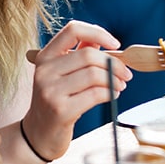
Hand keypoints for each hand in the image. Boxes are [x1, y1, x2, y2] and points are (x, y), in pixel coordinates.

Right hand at [22, 20, 131, 160]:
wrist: (39, 134)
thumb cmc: (56, 102)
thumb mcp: (61, 74)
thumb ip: (79, 54)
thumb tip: (103, 40)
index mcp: (45, 57)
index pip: (73, 30)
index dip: (98, 33)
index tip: (115, 44)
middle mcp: (44, 71)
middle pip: (89, 55)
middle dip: (114, 64)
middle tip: (125, 74)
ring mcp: (50, 91)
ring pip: (94, 75)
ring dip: (115, 80)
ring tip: (119, 86)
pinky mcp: (60, 110)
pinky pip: (95, 94)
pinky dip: (110, 93)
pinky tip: (112, 95)